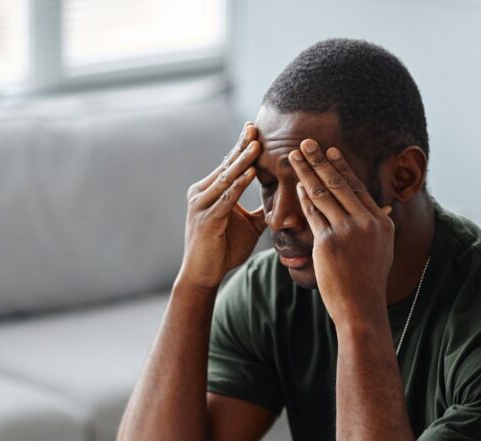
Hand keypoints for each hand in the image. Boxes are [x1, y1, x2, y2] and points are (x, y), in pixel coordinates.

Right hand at [179, 123, 265, 289]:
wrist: (203, 274)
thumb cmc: (223, 249)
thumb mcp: (247, 226)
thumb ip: (259, 210)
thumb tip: (279, 201)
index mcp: (209, 191)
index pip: (228, 164)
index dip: (241, 147)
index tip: (254, 129)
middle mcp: (201, 193)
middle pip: (226, 165)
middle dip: (241, 146)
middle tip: (255, 127)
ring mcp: (201, 205)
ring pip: (226, 178)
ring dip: (242, 161)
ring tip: (256, 145)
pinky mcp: (206, 219)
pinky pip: (226, 198)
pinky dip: (238, 185)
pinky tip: (250, 173)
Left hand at [289, 140, 394, 323]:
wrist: (361, 307)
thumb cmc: (368, 282)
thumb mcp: (382, 250)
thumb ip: (378, 226)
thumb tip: (382, 208)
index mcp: (380, 221)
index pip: (357, 187)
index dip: (342, 167)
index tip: (331, 151)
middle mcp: (366, 222)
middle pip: (338, 184)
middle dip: (320, 160)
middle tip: (306, 142)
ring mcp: (347, 231)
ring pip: (322, 193)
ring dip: (306, 171)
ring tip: (294, 157)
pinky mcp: (328, 242)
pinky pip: (313, 213)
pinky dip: (303, 197)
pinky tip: (296, 185)